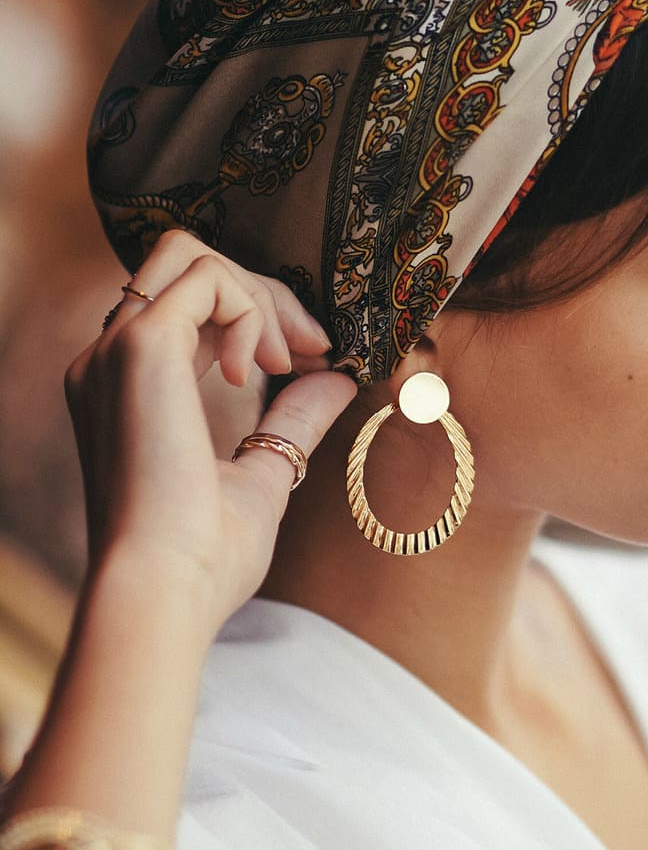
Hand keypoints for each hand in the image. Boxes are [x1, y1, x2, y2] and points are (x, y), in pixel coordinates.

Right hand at [65, 231, 355, 636]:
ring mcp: (116, 348)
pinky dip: (249, 307)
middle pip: (188, 267)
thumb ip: (292, 420)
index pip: (186, 306)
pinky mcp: (140, 346)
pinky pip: (204, 275)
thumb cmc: (203, 558)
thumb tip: (336, 378)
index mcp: (126, 388)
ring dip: (258, 296)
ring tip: (288, 359)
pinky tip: (262, 367)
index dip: (255, 314)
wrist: (165, 591)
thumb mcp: (262, 472)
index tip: (310, 356)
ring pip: (193, 258)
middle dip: (264, 295)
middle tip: (313, 348)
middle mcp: (109, 359)